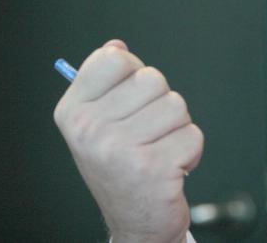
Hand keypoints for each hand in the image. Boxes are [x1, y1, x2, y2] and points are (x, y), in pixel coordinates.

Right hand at [54, 40, 202, 242]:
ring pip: (176, 105)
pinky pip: (192, 134)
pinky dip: (190, 151)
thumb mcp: (100, 123)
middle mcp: (90, 130)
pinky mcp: (153, 168)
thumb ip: (106, 82)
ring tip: (158, 150)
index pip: (114, 58)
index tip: (129, 97)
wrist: (135, 221)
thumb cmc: (121, 167)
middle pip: (152, 78)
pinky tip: (170, 167)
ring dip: (176, 128)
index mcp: (73, 112)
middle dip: (160, 103)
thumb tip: (116, 46)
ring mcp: (120, 150)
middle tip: (146, 133)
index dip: (132, 72)